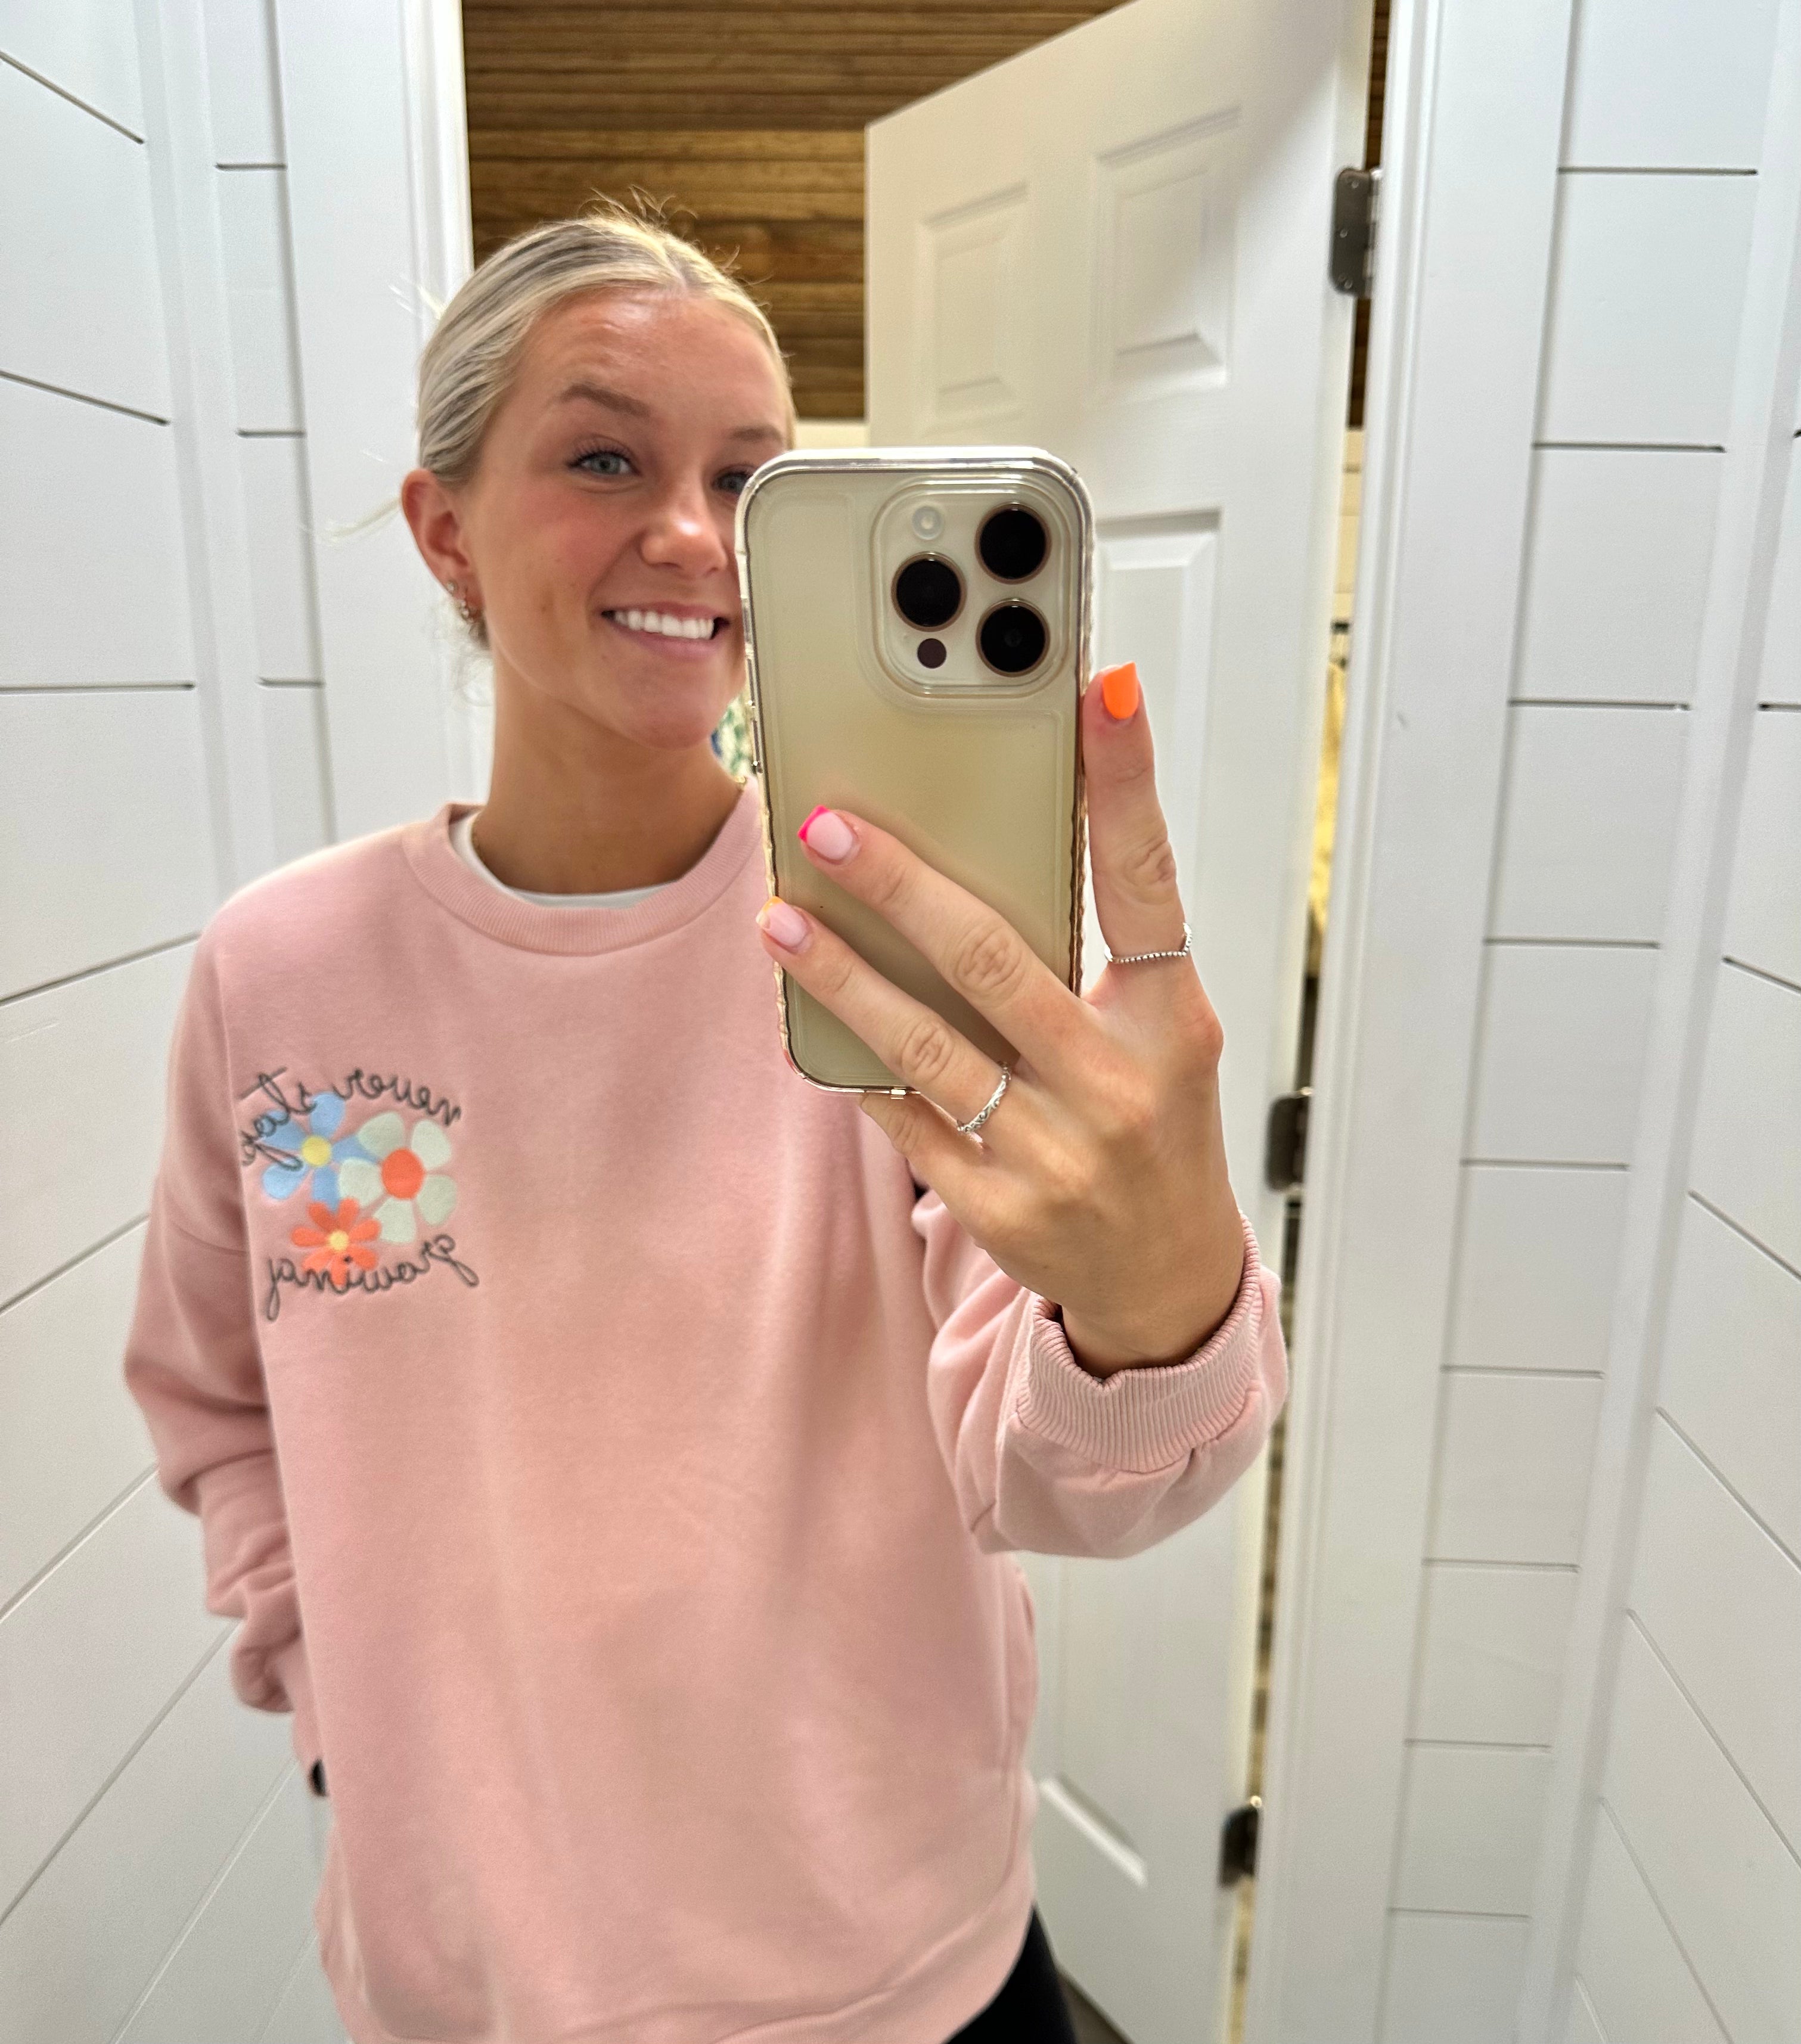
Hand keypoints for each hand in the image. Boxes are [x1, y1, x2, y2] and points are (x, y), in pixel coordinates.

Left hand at [753, 662, 1246, 1374]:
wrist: (1164, 1275)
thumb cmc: (1154, 1125)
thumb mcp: (1160, 1033)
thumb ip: (1097, 954)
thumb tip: (984, 852)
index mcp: (1171, 1019)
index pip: (1144, 880)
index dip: (1125, 783)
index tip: (1098, 690)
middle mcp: (1116, 1084)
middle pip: (996, 959)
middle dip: (903, 886)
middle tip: (828, 824)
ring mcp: (1053, 1152)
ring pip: (926, 1046)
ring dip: (843, 977)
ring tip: (780, 921)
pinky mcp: (996, 1205)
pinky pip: (903, 1118)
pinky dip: (851, 1063)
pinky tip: (803, 1019)